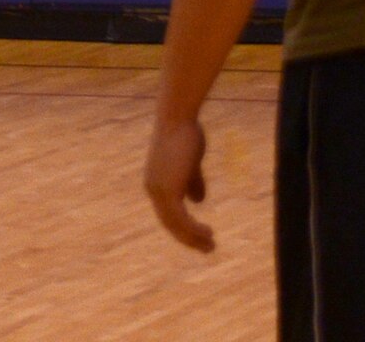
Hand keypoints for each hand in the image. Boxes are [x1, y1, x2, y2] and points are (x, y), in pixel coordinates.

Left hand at [145, 116, 213, 253]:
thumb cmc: (185, 133)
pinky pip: (182, 220)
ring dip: (193, 238)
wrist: (178, 117)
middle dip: (189, 238)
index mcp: (156, 182)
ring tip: (211, 246)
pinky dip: (194, 231)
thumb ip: (191, 181)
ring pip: (176, 226)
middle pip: (170, 224)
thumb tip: (197, 201)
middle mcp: (153, 190)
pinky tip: (207, 234)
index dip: (183, 227)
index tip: (199, 236)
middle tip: (207, 248)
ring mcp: (159, 191)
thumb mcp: (190, 162)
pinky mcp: (168, 191)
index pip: (168, 213)